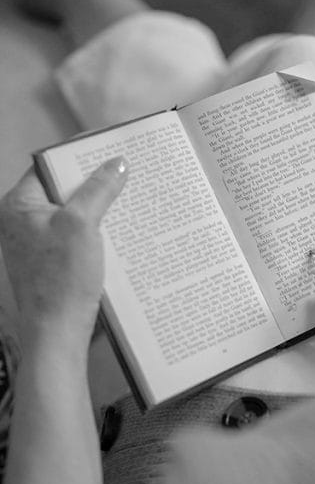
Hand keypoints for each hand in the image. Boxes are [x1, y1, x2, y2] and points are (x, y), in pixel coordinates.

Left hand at [0, 158, 127, 349]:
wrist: (56, 333)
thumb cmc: (61, 278)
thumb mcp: (82, 224)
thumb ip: (99, 189)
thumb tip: (117, 163)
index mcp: (18, 205)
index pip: (48, 167)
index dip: (78, 157)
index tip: (108, 150)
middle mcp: (21, 222)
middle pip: (61, 190)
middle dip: (93, 183)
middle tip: (125, 173)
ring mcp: (34, 244)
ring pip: (71, 214)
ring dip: (97, 209)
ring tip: (127, 200)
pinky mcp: (49, 263)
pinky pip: (74, 236)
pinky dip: (94, 232)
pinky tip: (118, 231)